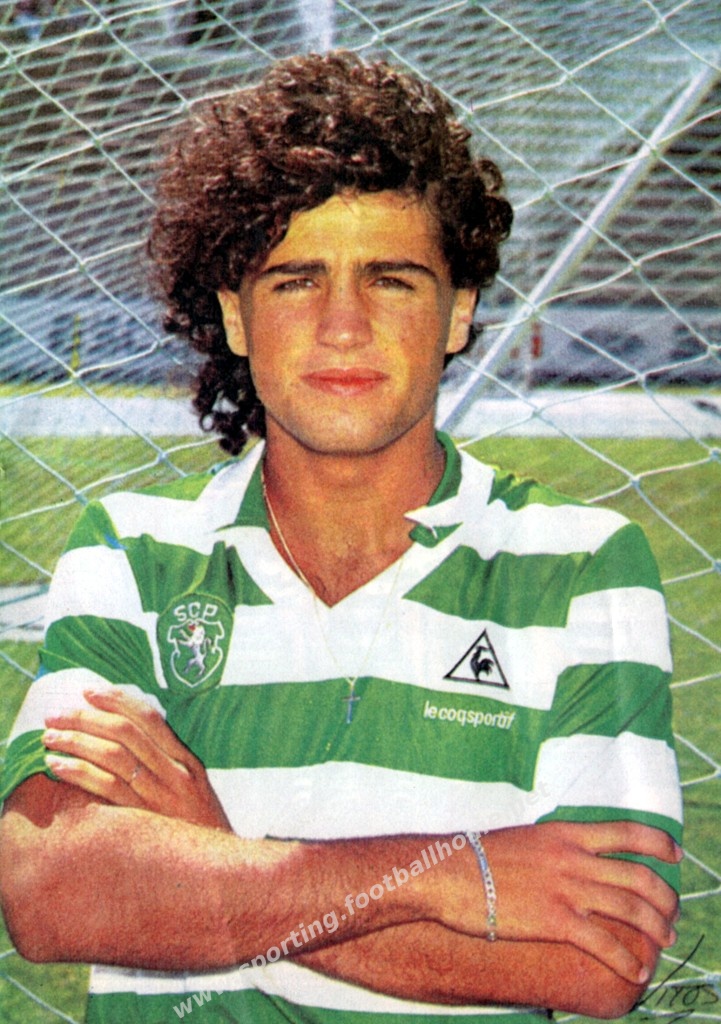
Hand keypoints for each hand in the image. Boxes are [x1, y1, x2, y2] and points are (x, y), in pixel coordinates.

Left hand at [42, 687, 231, 831]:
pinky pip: (108, 790)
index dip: (118, 700)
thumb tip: (126, 737)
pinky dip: (80, 774)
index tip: (89, 692)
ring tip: (51, 739)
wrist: (217, 870)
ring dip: (77, 742)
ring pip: (114, 757)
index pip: (150, 718)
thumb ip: (166, 764)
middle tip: (56, 715)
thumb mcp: (192, 790)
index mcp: (186, 762)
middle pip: (126, 733)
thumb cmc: (198, 830)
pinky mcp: (144, 822)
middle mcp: (175, 774)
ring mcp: (160, 798)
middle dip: (87, 718)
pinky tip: (59, 767)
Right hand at [443, 821, 680, 983]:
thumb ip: (556, 846)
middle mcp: (574, 859)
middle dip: (666, 899)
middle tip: (673, 915)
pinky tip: (636, 972)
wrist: (449, 873)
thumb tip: (572, 856)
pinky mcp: (555, 920)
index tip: (675, 854)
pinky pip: (605, 943)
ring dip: (656, 929)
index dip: (659, 844)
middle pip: (639, 877)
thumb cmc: (479, 857)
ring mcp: (567, 890)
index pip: (628, 833)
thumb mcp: (527, 838)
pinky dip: (627, 960)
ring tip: (665, 941)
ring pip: (631, 909)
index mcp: (567, 834)